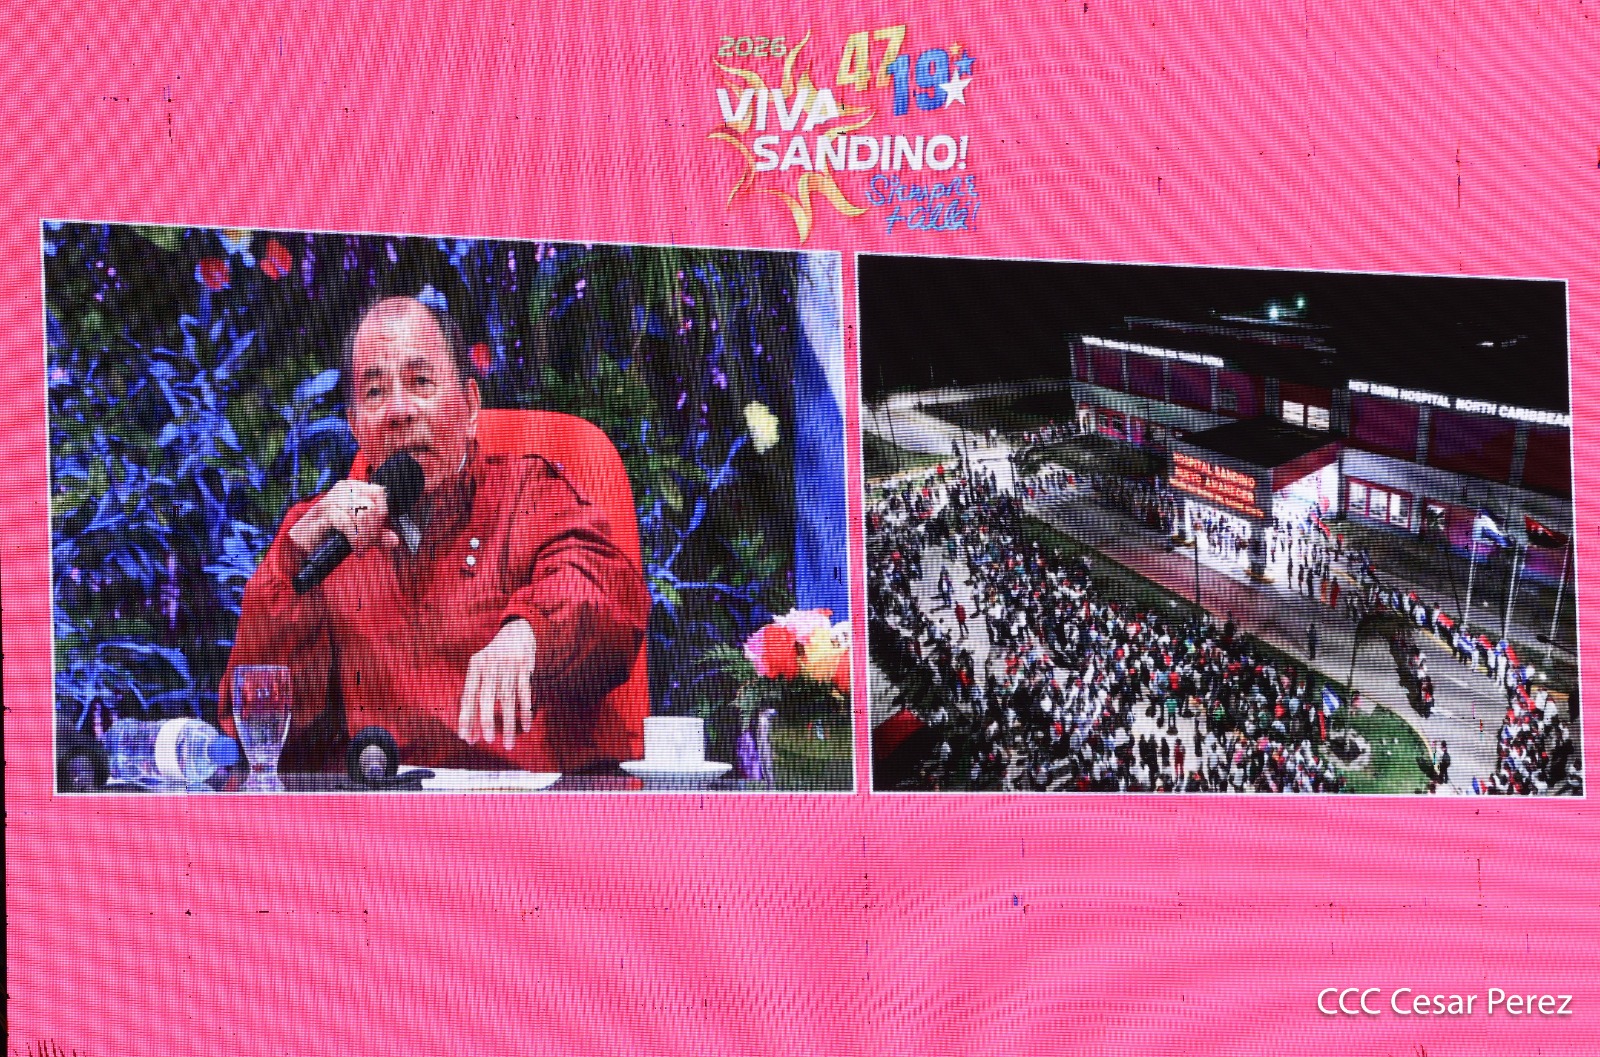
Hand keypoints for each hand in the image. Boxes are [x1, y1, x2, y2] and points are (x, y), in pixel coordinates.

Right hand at [288, 480, 398, 554]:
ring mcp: (332, 497)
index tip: (377, 533)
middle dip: (373, 528)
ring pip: (363, 513)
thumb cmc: (331, 534)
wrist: (302, 543)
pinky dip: (355, 538)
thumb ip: (377, 536)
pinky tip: (355, 546)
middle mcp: (344, 488)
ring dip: (365, 535)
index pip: (379, 492)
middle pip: (373, 504)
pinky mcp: (324, 511)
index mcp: (354, 487)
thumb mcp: (359, 534)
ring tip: (360, 546)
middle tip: (366, 543)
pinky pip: (349, 522)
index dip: (381, 514)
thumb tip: (395, 540)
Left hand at [458, 619, 538, 749]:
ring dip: (508, 724)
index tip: (465, 736)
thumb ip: (475, 688)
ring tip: (508, 743)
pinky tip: (525, 727)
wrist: (517, 629)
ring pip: (508, 700)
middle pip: (487, 698)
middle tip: (487, 740)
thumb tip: (469, 721)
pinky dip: (525, 712)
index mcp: (475, 665)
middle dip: (486, 721)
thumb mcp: (481, 664)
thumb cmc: (495, 654)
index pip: (468, 695)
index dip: (466, 716)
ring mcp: (509, 665)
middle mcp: (491, 665)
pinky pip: (525, 694)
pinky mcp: (525, 667)